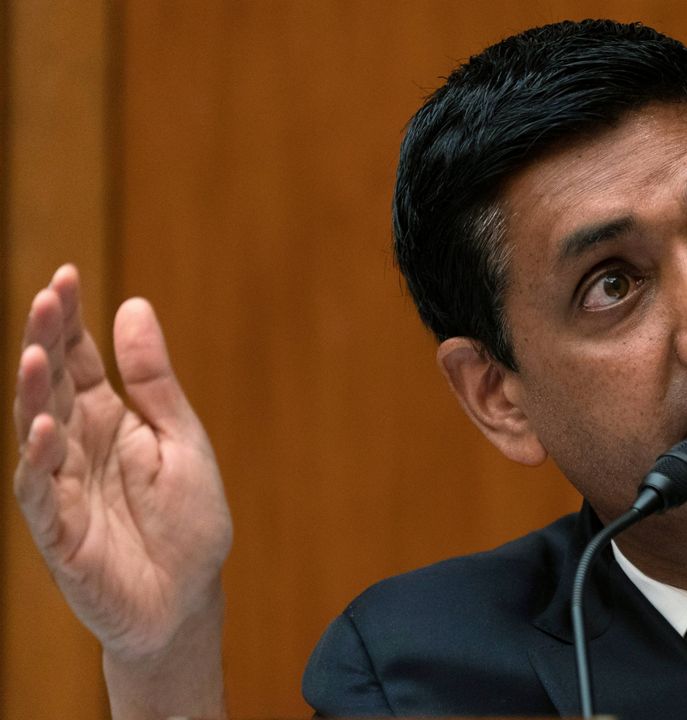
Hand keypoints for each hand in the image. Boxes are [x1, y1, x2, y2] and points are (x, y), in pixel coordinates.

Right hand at [12, 264, 231, 663]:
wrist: (186, 597)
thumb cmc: (186, 521)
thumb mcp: (181, 438)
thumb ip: (155, 380)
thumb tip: (134, 305)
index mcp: (108, 420)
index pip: (80, 361)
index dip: (70, 321)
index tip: (67, 275)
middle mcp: (76, 446)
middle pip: (52, 385)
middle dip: (45, 341)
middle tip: (46, 296)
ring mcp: (61, 488)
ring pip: (35, 432)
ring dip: (32, 394)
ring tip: (34, 353)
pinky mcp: (58, 533)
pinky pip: (40, 494)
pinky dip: (38, 462)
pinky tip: (44, 430)